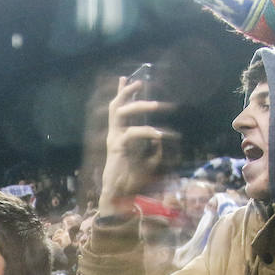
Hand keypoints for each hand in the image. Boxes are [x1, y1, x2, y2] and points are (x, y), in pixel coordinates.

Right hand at [98, 77, 171, 215]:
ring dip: (139, 106)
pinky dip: (147, 131)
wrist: (120, 196)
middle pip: (115, 106)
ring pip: (120, 113)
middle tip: (140, 82)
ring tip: (157, 104)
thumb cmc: (133, 180)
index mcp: (119, 135)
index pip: (119, 110)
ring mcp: (114, 140)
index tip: (127, 78)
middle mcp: (114, 135)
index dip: (122, 93)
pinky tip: (159, 134)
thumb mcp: (150, 161)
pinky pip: (132, 133)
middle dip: (126, 92)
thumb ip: (155, 149)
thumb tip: (160, 138)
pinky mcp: (117, 148)